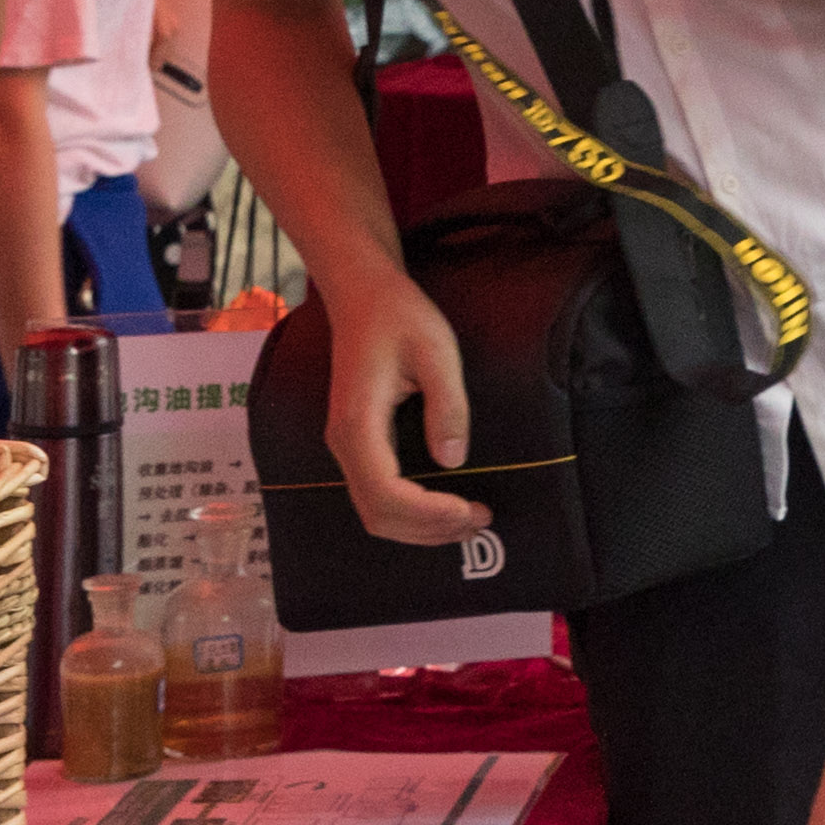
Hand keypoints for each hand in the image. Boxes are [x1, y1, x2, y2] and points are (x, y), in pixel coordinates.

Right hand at [325, 265, 493, 542]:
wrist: (362, 295)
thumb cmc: (400, 316)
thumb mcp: (437, 352)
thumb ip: (447, 406)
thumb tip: (452, 460)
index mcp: (358, 422)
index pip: (385, 492)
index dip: (427, 513)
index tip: (469, 508)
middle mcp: (343, 442)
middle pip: (378, 514)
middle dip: (429, 528)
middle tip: (480, 520)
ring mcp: (347, 446)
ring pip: (374, 512)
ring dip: (420, 527)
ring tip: (469, 518)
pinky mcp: (358, 445)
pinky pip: (376, 496)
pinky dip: (410, 513)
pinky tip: (444, 507)